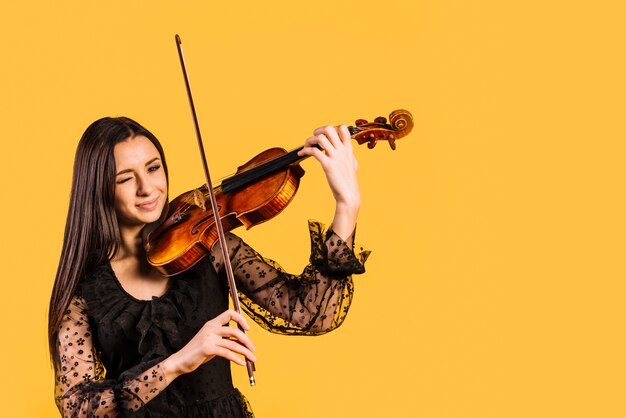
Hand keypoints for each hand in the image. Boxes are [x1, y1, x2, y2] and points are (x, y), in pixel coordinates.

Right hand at [162, 309, 255, 380]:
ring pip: (233, 343)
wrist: (180, 361)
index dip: (241, 319)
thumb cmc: (197, 352)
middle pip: (235, 330)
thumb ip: (224, 339)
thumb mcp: (211, 342)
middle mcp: (210, 328)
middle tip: (253, 349)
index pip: (229, 313)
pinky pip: (227, 353)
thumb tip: (243, 342)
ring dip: (245, 352)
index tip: (248, 329)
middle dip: (247, 340)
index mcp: (211, 324)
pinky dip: (237, 358)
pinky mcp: (207, 348)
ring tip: (252, 358)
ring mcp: (208, 338)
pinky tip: (242, 363)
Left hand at [298, 125, 360, 239]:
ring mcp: (336, 157)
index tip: (325, 135)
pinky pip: (314, 152)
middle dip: (319, 130)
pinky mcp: (328, 165)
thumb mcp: (352, 163)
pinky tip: (302, 153)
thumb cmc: (349, 180)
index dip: (332, 127)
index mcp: (348, 149)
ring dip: (310, 139)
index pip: (343, 128)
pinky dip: (305, 150)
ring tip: (306, 145)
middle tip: (314, 137)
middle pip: (330, 129)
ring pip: (321, 138)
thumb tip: (345, 147)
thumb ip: (348, 153)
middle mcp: (342, 151)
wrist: (349, 194)